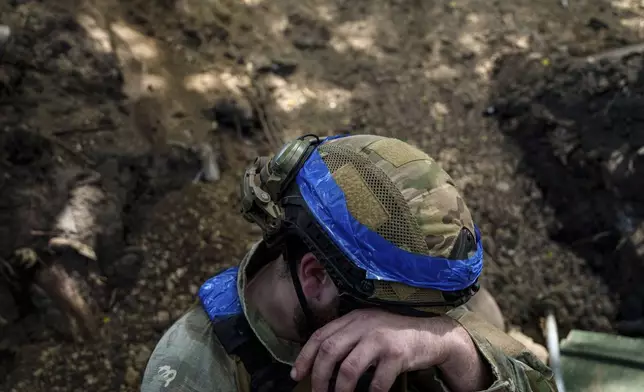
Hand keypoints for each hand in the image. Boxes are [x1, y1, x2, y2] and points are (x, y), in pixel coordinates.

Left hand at [290, 308, 465, 391]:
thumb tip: (321, 365)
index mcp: (354, 318)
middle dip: (319, 376)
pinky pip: (377, 382)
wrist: (432, 335)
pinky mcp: (397, 354)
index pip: (320, 335)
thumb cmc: (395, 336)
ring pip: (349, 368)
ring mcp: (381, 338)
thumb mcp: (369, 329)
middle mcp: (364, 324)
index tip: (296, 375)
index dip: (305, 356)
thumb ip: (348, 339)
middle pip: (329, 351)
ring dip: (340, 390)